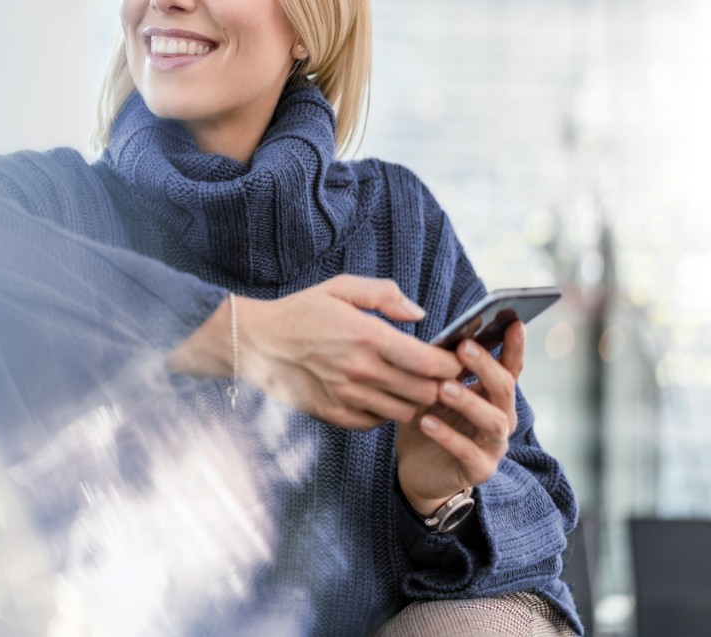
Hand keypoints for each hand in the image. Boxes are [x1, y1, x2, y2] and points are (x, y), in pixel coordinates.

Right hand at [171, 276, 461, 429]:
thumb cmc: (300, 312)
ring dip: (415, 402)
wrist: (256, 343)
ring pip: (404, 412)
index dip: (450, 364)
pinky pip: (375, 423)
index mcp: (367, 336)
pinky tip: (382, 395)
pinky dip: (385, 412)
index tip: (455, 358)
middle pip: (424, 393)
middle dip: (440, 386)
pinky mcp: (334, 414)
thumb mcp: (340, 288)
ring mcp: (347, 396)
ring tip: (414, 387)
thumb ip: (384, 294)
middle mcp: (360, 371)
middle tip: (442, 376)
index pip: (428, 362)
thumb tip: (420, 314)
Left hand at [394, 320, 526, 516]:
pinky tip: (427, 422)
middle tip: (465, 348)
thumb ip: (443, 369)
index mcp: (493, 396)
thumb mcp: (433, 390)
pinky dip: (447, 436)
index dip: (514, 346)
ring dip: (469, 401)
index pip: (510, 367)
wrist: (416, 470)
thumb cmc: (429, 421)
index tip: (513, 322)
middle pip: (504, 390)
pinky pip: (467, 453)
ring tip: (444, 388)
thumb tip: (447, 336)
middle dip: (487, 367)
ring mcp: (493, 446)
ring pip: (493, 421)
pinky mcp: (478, 470)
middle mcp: (501, 419)